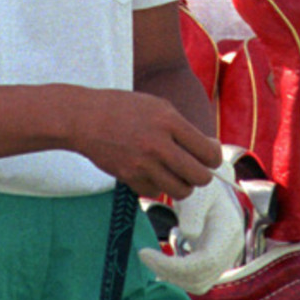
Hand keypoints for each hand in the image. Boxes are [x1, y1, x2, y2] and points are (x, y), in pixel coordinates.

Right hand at [72, 88, 221, 199]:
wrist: (85, 118)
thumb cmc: (123, 108)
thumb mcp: (158, 106)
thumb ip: (183, 128)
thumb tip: (208, 149)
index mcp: (169, 121)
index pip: (207, 151)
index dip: (214, 158)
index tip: (210, 157)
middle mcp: (158, 144)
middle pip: (199, 176)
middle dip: (202, 175)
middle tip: (196, 168)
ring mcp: (143, 164)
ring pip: (181, 190)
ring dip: (183, 184)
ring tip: (177, 173)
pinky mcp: (130, 178)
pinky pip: (157, 192)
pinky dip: (159, 186)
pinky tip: (153, 172)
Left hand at [138, 159, 244, 293]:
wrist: (213, 188)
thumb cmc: (203, 187)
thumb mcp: (197, 192)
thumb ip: (193, 212)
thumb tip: (189, 235)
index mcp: (228, 232)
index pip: (204, 262)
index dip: (173, 265)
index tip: (144, 252)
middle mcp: (230, 250)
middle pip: (200, 278)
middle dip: (168, 271)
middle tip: (143, 254)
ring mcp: (224, 259)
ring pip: (197, 284)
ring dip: (172, 275)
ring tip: (152, 256)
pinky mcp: (214, 263)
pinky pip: (196, 279)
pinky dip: (177, 274)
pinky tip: (162, 259)